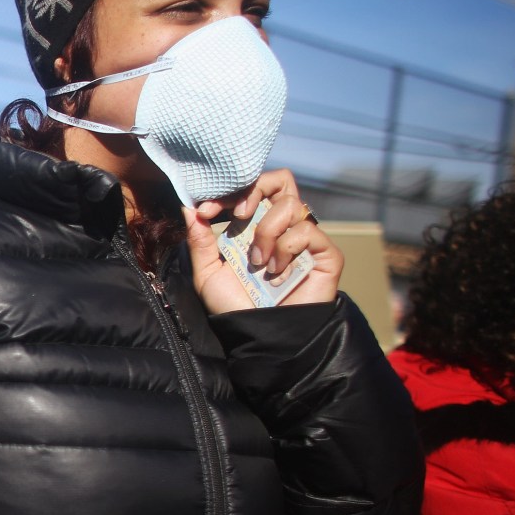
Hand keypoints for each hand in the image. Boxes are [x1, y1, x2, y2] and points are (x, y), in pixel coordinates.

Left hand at [183, 169, 343, 313]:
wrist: (260, 335)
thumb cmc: (236, 305)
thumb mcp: (208, 272)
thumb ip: (199, 241)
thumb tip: (188, 208)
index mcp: (254, 225)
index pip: (251, 188)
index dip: (230, 191)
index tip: (206, 210)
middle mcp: (281, 227)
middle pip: (281, 180)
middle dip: (255, 191)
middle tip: (239, 216)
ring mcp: (304, 238)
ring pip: (292, 204)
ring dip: (267, 231)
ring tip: (258, 262)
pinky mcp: (325, 253)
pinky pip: (307, 230)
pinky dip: (286, 249)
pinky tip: (277, 273)